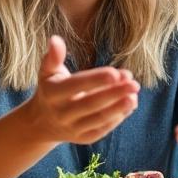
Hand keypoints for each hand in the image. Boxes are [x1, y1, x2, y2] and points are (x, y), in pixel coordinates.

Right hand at [25, 36, 139, 144]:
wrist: (42, 122)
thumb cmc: (51, 88)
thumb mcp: (48, 72)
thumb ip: (53, 57)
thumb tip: (55, 39)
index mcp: (52, 94)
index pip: (75, 86)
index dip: (95, 80)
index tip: (116, 72)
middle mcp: (61, 113)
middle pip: (90, 104)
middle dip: (114, 94)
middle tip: (134, 84)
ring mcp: (72, 128)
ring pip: (98, 119)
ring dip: (119, 108)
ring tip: (135, 96)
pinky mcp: (83, 138)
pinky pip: (102, 129)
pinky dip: (117, 118)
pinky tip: (130, 105)